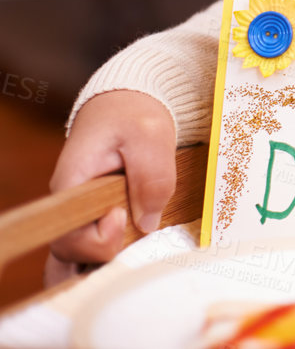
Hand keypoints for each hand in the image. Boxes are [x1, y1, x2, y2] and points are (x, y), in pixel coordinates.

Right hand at [45, 91, 176, 281]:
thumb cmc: (134, 115)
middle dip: (104, 260)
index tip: (122, 216)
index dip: (98, 241)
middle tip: (137, 239)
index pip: (69, 237)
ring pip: (78, 260)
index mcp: (71, 186)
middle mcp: (69, 208)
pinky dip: (110, 258)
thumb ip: (152, 175)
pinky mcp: (95, 218)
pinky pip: (92, 251)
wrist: (127, 105)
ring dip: (105, 264)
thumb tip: (147, 223)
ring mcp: (80, 215)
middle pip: (71, 257)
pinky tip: (135, 253)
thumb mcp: (150, 135)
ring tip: (137, 253)